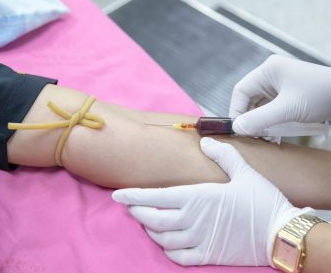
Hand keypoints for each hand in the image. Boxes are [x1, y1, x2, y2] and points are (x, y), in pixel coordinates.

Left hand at [112, 138, 311, 265]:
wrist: (280, 233)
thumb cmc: (261, 201)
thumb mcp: (245, 171)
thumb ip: (223, 154)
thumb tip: (205, 141)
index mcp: (197, 197)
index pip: (155, 196)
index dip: (133, 196)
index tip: (118, 195)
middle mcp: (192, 219)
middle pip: (152, 219)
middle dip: (137, 212)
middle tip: (130, 206)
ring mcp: (198, 240)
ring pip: (161, 238)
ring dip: (149, 230)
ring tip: (146, 221)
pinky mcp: (207, 256)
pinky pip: (177, 257)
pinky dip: (166, 249)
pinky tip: (165, 242)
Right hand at [230, 54, 330, 135]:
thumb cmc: (321, 95)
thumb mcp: (287, 109)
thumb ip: (259, 119)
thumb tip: (236, 128)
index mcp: (268, 71)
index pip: (241, 91)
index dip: (236, 110)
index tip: (238, 129)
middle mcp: (272, 76)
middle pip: (250, 100)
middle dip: (250, 119)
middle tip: (253, 136)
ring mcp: (281, 86)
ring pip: (260, 107)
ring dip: (261, 123)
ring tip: (267, 138)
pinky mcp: (289, 96)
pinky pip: (272, 110)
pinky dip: (271, 123)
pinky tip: (275, 135)